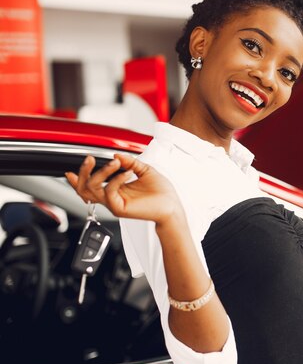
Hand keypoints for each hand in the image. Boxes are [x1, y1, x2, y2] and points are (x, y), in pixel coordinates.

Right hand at [65, 154, 182, 224]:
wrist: (172, 205)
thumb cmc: (161, 192)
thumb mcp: (144, 170)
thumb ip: (130, 162)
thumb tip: (116, 155)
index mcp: (115, 189)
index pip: (89, 186)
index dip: (77, 179)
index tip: (69, 171)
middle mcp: (112, 197)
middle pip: (84, 188)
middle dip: (84, 172)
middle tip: (90, 159)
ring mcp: (114, 204)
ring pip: (93, 189)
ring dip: (101, 172)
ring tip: (115, 162)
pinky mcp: (120, 208)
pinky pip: (109, 191)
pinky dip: (116, 179)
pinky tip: (127, 172)